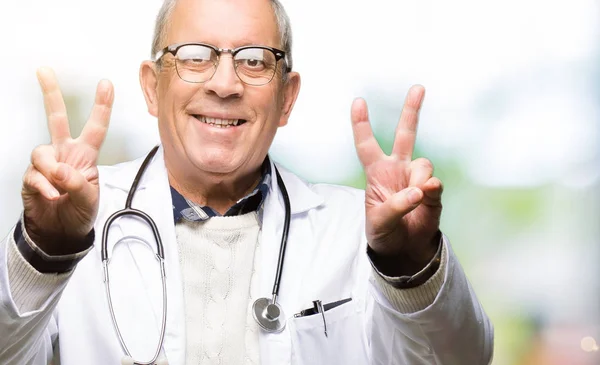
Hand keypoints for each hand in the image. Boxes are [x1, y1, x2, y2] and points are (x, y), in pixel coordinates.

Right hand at [21, 67, 113, 252]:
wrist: (60, 232)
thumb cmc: (79, 212)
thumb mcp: (89, 200)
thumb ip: (78, 184)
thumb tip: (59, 169)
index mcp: (85, 156)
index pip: (96, 128)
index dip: (102, 107)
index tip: (106, 84)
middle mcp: (65, 153)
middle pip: (57, 119)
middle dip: (51, 94)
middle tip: (44, 71)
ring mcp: (46, 164)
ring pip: (41, 151)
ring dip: (51, 170)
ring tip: (59, 189)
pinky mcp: (31, 177)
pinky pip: (34, 175)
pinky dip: (44, 187)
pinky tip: (52, 197)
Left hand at [351, 85, 442, 268]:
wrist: (404, 249)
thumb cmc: (384, 232)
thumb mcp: (379, 222)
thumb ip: (395, 206)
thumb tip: (419, 189)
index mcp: (376, 172)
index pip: (366, 145)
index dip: (361, 124)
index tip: (358, 101)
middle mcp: (398, 169)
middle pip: (406, 134)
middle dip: (412, 110)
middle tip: (418, 87)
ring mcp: (417, 178)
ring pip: (423, 163)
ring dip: (418, 178)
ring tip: (413, 199)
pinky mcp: (433, 191)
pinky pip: (434, 182)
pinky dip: (430, 189)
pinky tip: (425, 198)